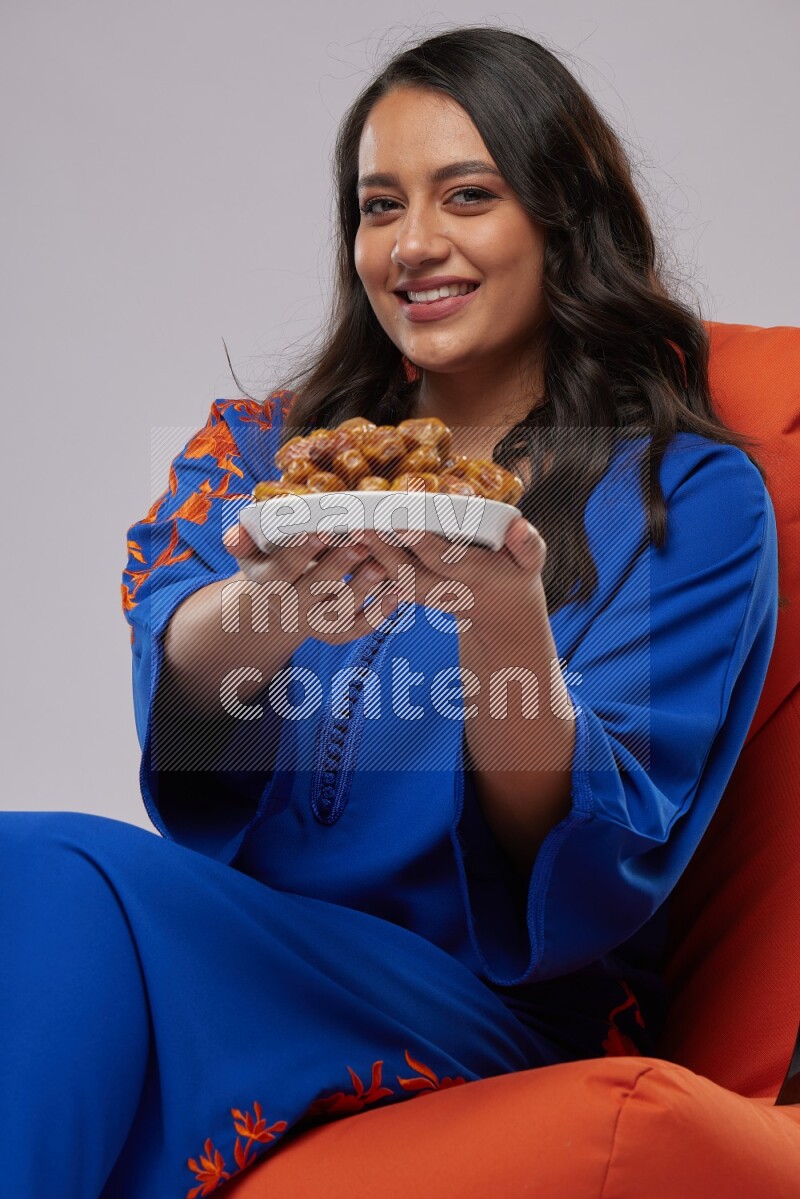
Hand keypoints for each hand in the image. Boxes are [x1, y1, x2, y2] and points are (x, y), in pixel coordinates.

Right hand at [222, 523, 386, 646]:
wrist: (278, 599)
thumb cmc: (271, 559)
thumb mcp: (251, 549)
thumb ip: (243, 539)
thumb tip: (233, 537)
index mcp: (267, 582)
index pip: (281, 570)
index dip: (300, 552)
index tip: (320, 530)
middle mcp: (290, 607)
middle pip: (312, 590)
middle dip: (337, 566)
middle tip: (360, 543)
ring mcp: (314, 622)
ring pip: (338, 612)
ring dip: (361, 589)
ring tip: (382, 565)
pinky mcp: (337, 632)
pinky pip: (357, 628)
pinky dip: (378, 614)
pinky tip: (396, 592)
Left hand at [359, 515, 546, 645]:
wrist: (501, 617)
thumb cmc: (515, 578)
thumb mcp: (531, 563)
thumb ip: (527, 545)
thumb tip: (518, 526)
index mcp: (474, 577)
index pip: (447, 561)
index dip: (425, 546)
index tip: (404, 526)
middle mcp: (446, 589)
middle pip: (410, 573)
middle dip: (385, 552)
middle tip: (359, 527)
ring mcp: (428, 595)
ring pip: (393, 580)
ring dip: (369, 558)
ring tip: (345, 532)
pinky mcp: (414, 594)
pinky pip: (387, 583)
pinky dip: (366, 569)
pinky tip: (346, 546)